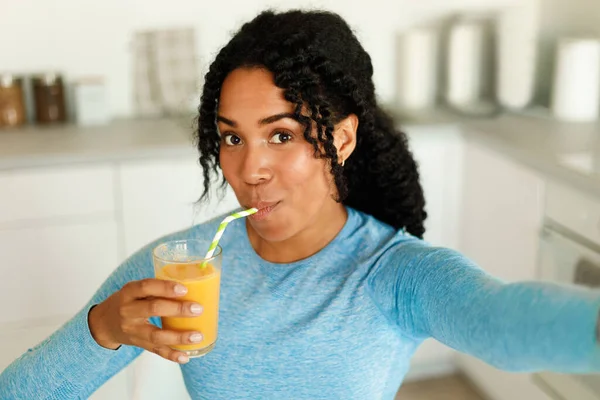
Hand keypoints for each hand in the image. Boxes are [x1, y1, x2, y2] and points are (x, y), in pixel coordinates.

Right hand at [88, 279, 202, 363]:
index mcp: (128, 292)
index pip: (146, 287)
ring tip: (197, 336)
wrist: (103, 323)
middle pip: (153, 309)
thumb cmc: (128, 301)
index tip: (184, 289)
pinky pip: (155, 351)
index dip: (165, 287)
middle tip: (198, 309)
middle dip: (177, 309)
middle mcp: (128, 311)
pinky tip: (185, 356)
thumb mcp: (135, 290)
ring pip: (156, 335)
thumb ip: (156, 288)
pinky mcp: (138, 343)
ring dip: (178, 337)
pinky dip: (171, 355)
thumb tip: (192, 286)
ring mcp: (132, 330)